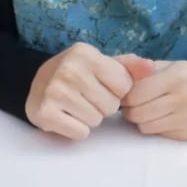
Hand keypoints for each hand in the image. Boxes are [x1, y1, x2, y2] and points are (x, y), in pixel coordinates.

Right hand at [25, 43, 152, 139]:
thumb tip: (150, 67)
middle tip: (85, 100)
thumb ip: (127, 67)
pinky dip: (76, 130)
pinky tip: (67, 118)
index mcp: (85, 54)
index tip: (100, 87)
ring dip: (89, 119)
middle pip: (110, 106)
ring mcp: (55, 92)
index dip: (116, 92)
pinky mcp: (46, 114)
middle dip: (102, 107)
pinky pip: (80, 132)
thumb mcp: (99, 65)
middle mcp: (69, 70)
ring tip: (76, 108)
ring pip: (96, 120)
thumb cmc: (75, 76)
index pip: (124, 86)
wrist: (36, 86)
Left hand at [117, 58, 186, 139]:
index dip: (125, 96)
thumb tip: (118, 72)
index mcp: (177, 76)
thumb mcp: (171, 66)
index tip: (126, 94)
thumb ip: (144, 70)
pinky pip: (157, 133)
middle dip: (129, 109)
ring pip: (144, 126)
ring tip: (148, 110)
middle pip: (136, 113)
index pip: (135, 94)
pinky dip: (153, 127)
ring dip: (140, 120)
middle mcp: (184, 98)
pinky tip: (161, 118)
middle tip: (134, 104)